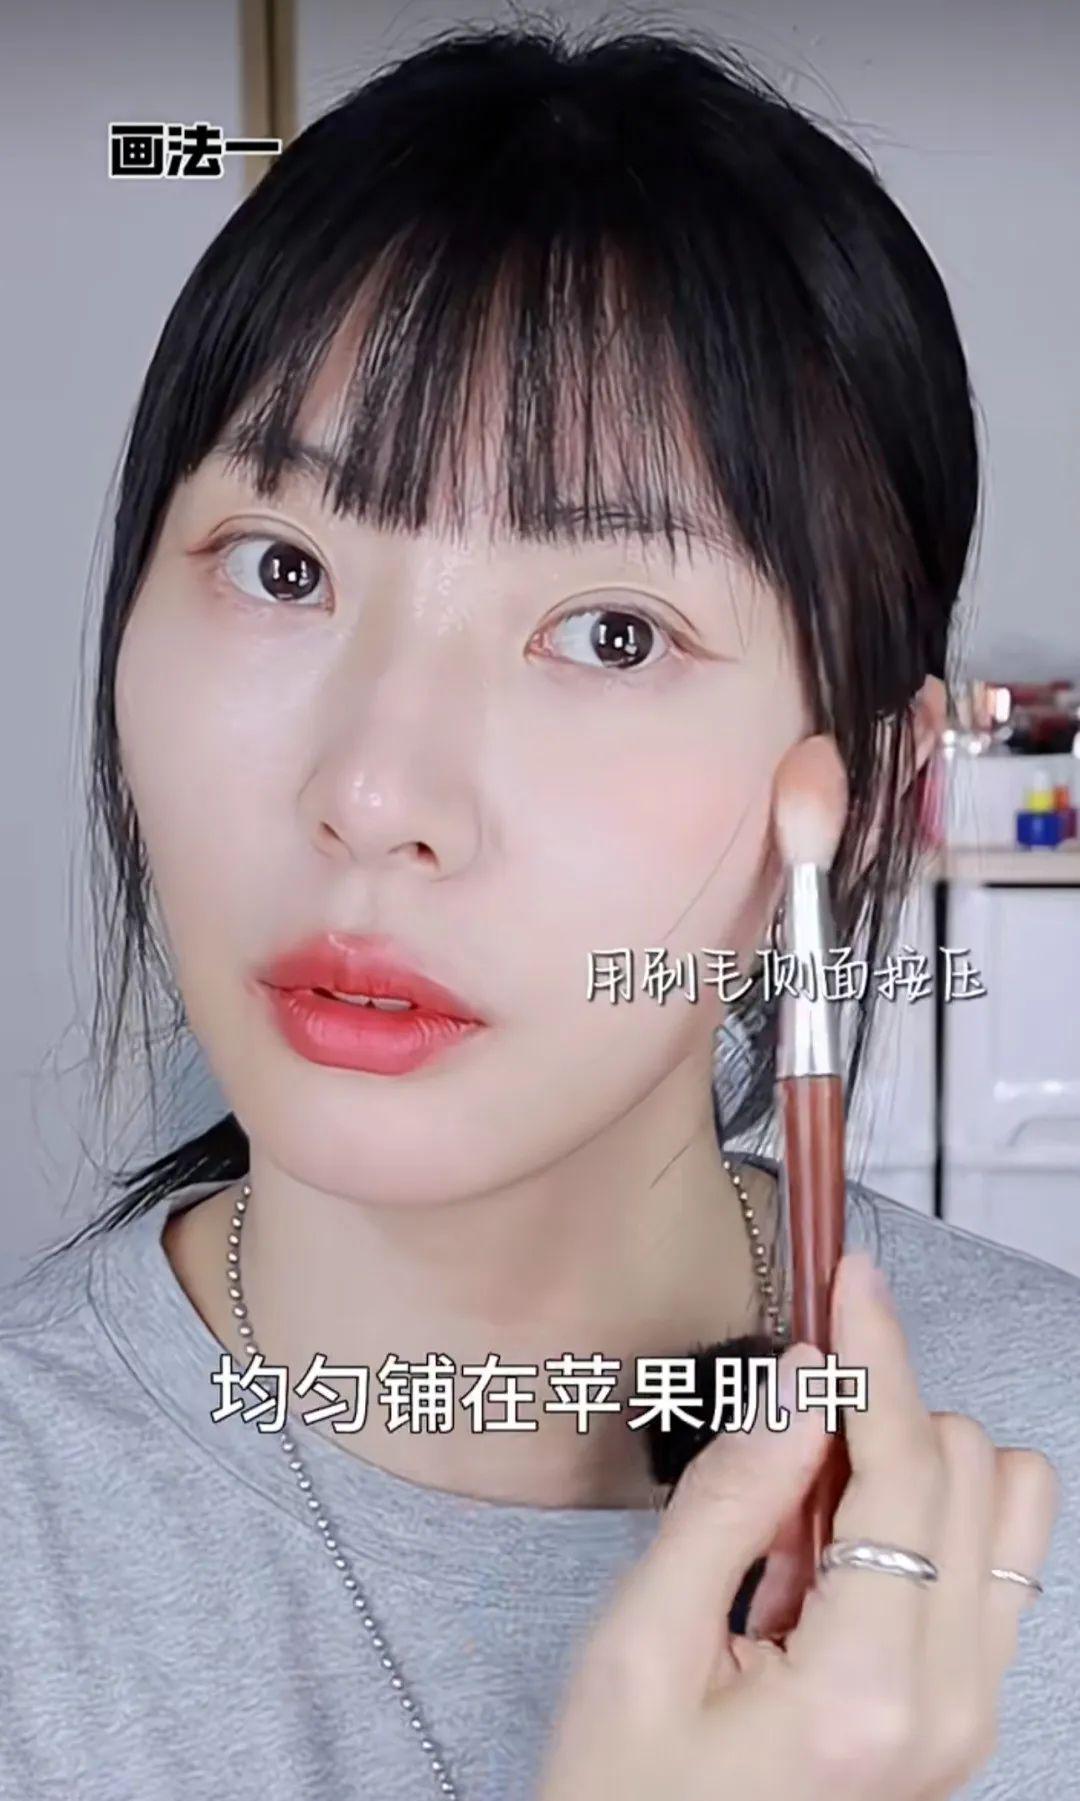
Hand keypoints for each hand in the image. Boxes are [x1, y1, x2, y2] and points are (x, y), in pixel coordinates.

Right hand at [535, 1253, 1057, 1800]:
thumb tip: (800, 1383)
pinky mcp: (963, 1712)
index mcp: (869, 1693)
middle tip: (776, 1441)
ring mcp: (969, 1714)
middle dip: (876, 1415)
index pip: (907, 1467)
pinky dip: (926, 1514)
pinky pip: (991, 1559)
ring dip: (910, 1463)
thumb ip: (729, 1504)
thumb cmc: (623, 1795)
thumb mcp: (641, 1646)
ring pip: (1000, 1502)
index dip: (878, 1354)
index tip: (848, 1277)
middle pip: (966, 1466)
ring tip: (806, 1511)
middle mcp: (951, 1706)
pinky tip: (836, 1547)